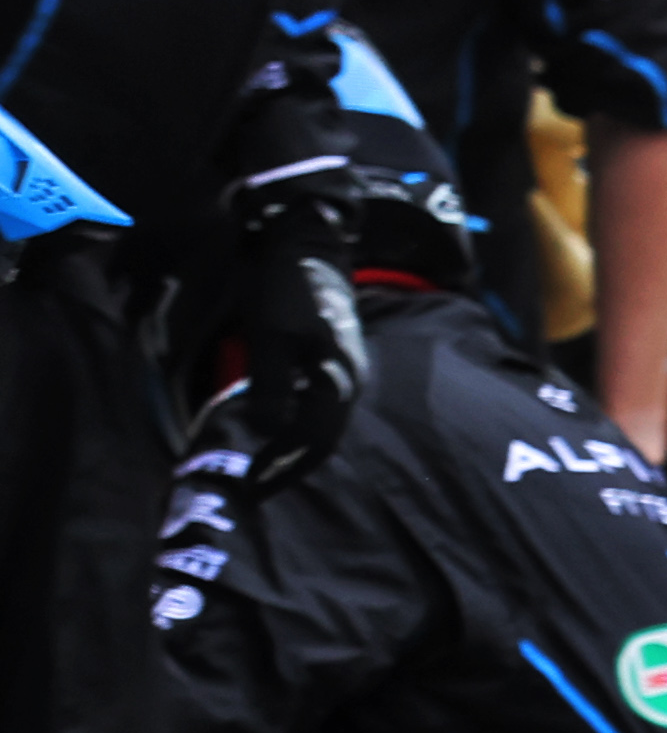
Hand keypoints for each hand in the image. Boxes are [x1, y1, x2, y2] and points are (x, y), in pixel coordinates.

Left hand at [212, 236, 364, 506]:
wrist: (309, 245)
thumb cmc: (286, 288)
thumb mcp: (270, 336)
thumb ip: (271, 385)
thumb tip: (268, 430)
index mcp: (338, 379)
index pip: (314, 439)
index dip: (283, 466)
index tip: (252, 486)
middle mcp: (347, 380)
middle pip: (323, 437)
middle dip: (291, 465)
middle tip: (256, 487)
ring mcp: (344, 369)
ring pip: (322, 422)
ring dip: (295, 447)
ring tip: (267, 465)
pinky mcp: (332, 359)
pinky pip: (318, 405)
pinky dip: (297, 424)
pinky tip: (278, 429)